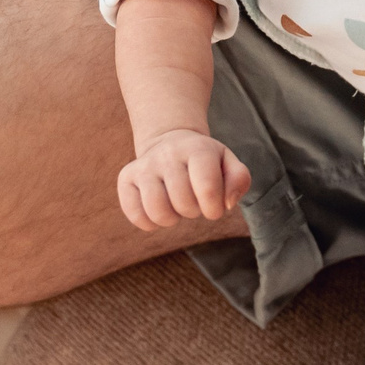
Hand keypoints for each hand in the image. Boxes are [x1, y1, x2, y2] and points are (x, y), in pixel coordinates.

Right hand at [117, 128, 254, 229]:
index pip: (208, 189)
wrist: (170, 142)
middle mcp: (167, 153)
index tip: (215, 207)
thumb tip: (225, 204)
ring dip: (171, 219)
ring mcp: (144, 165)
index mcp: (198, 148)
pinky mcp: (126, 178)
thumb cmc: (205, 161)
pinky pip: (135, 215)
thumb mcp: (228, 163)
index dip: (214, 208)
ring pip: (157, 211)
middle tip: (193, 200)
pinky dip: (149, 222)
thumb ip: (239, 180)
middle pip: (183, 203)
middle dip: (194, 211)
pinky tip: (158, 209)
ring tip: (176, 206)